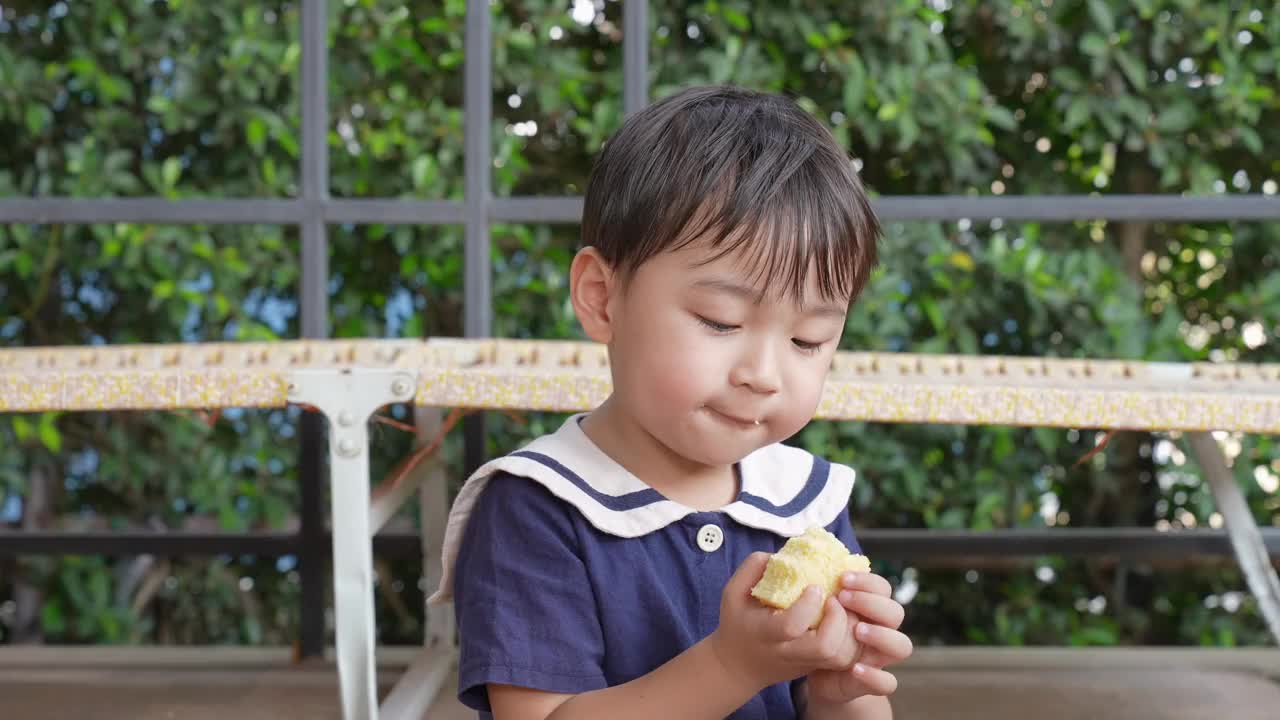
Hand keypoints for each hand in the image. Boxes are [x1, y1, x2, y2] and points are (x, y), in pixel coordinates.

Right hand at [708, 553, 860, 693]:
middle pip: (825, 647)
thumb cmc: (737, 622)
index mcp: (765, 632)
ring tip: (844, 608)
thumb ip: (753, 568)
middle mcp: (788, 652)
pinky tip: (846, 618)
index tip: (814, 586)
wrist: (739, 666)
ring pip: (842, 657)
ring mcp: (806, 663)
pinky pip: (845, 659)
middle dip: (838, 619)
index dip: (808, 605)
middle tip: (835, 599)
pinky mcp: (817, 667)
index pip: (792, 625)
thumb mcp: (733, 592)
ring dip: (850, 629)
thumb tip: (784, 554)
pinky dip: (853, 638)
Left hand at [804, 572, 912, 706]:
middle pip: (896, 612)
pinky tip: (854, 668)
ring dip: (881, 635)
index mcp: (870, 609)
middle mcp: (882, 630)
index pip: (883, 588)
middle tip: (843, 598)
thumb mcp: (816, 609)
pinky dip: (875, 676)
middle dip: (871, 603)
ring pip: (902, 645)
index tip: (841, 577)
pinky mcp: (870, 682)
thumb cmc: (817, 632)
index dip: (867, 581)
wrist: (817, 673)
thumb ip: (817, 591)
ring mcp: (879, 657)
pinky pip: (888, 683)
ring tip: (857, 630)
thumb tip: (797, 566)